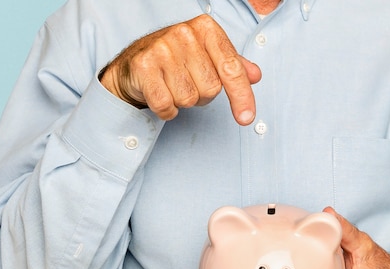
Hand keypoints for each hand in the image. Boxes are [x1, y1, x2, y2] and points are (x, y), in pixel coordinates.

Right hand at [100, 14, 261, 124]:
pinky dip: (166, 110)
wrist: (134, 65)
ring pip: (189, 98)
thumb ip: (233, 65)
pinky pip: (166, 105)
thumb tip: (255, 75)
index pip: (232, 69)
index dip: (242, 96)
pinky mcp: (143, 66)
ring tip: (172, 86)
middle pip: (211, 89)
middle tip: (188, 84)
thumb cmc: (176, 60)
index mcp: (206, 28)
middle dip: (202, 95)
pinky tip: (161, 96)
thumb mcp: (208, 57)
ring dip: (182, 102)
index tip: (246, 118)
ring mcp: (162, 48)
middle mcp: (184, 33)